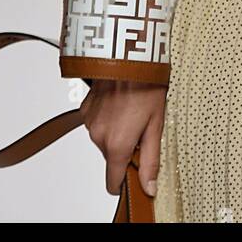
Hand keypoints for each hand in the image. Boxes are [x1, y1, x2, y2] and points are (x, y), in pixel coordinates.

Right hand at [79, 79, 167, 199]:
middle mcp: (99, 137)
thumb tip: (149, 187)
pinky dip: (107, 118)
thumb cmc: (147, 85)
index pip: (112, 181)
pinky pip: (97, 123)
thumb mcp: (156, 124)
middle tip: (141, 124)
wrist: (129, 54)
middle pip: (112, 156)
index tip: (133, 172)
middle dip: (125, 147)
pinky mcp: (85, 109)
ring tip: (131, 108)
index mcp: (117, 145)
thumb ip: (151, 160)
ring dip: (116, 131)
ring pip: (104, 139)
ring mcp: (90, 122)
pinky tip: (119, 102)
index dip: (124, 180)